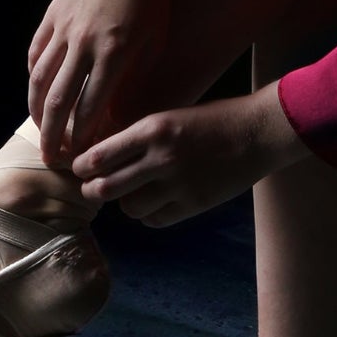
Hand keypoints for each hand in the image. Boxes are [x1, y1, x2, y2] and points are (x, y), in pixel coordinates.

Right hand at [27, 0, 201, 167]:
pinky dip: (33, 78)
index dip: (82, 137)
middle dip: (52, 136)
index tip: (81, 156)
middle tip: (51, 159)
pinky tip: (38, 94)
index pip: (90, 107)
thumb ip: (135, 78)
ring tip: (42, 132)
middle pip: (58, 101)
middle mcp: (84, 42)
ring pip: (40, 79)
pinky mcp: (52, 14)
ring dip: (38, 111)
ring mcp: (64, 27)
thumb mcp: (154, 41)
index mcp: (114, 52)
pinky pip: (36, 53)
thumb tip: (118, 116)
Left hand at [70, 81, 310, 228]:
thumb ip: (139, 137)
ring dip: (127, 203)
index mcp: (152, 128)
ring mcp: (178, 183)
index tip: (78, 169)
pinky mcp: (194, 204)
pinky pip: (155, 220)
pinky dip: (151, 215)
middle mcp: (161, 157)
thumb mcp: (171, 116)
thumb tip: (102, 157)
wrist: (258, 132)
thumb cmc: (214, 119)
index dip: (81, 167)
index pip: (98, 156)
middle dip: (94, 190)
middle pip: (105, 188)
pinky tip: (158, 202)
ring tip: (136, 193)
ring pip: (129, 208)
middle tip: (94, 189)